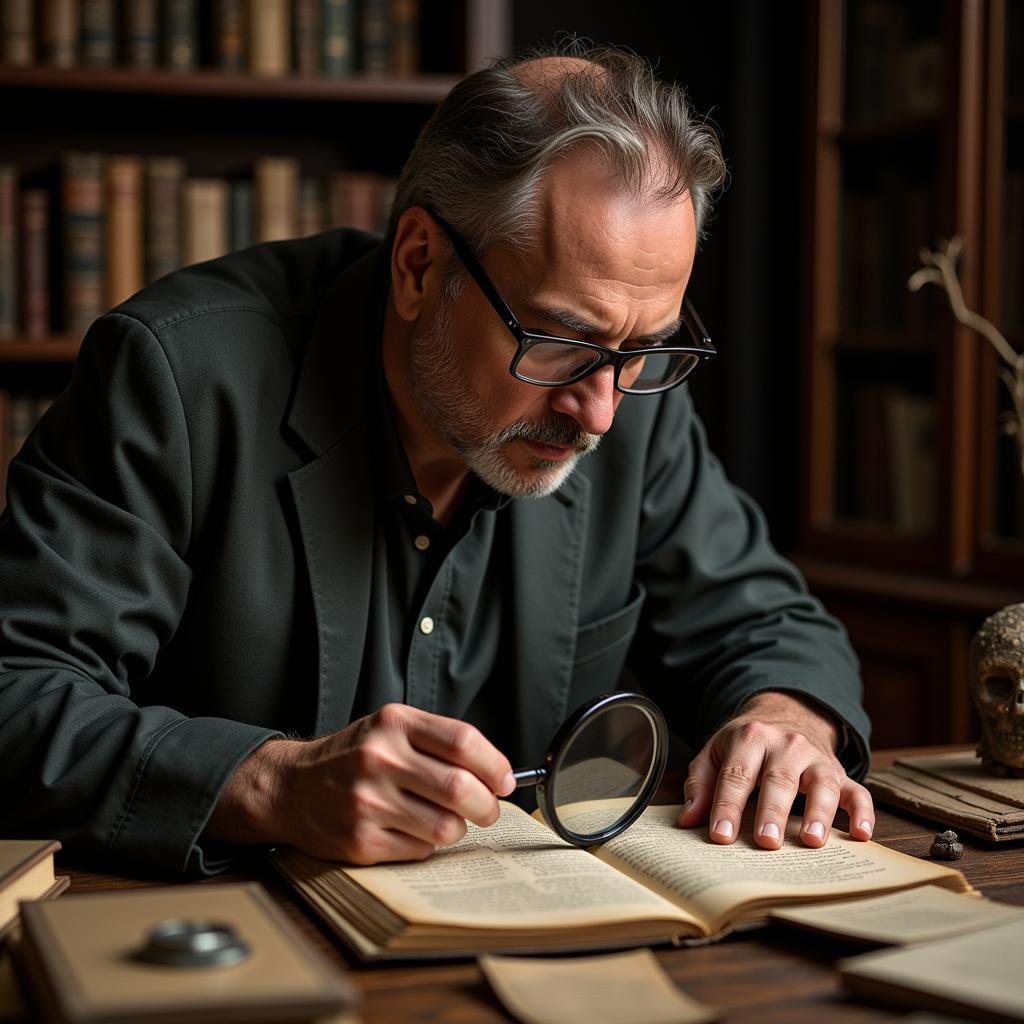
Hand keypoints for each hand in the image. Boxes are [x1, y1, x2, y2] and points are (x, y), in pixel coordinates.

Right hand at [206, 703, 515, 863]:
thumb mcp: (390, 728)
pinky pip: (420, 850)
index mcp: (394, 723)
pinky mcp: (360, 840)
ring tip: (446, 821)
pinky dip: (427, 844)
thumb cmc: (353, 756)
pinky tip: (413, 831)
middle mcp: (380, 758)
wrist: (291, 786)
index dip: (495, 765)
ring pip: (445, 826)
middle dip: (486, 805)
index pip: (463, 741)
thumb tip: (496, 773)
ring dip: (457, 828)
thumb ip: (439, 741)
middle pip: (460, 787)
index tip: (505, 781)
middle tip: (488, 809)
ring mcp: (368, 801)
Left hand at [676, 692, 873, 848]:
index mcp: (750, 738)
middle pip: (779, 778)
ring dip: (819, 812)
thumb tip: (689, 819)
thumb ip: (699, 783)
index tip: (720, 835)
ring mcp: (816, 758)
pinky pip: (857, 790)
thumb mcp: (715, 751)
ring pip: (822, 783)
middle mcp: (786, 744)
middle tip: (766, 842)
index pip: (736, 774)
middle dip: (772, 811)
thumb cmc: (745, 742)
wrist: (785, 711)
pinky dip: (862, 812)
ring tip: (812, 841)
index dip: (727, 806)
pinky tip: (860, 834)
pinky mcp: (839, 771)